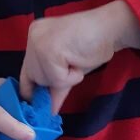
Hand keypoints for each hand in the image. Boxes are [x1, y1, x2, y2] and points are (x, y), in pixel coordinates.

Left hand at [19, 0, 139, 111]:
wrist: (111, 27)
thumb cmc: (93, 45)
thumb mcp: (68, 65)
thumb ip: (54, 83)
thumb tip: (46, 111)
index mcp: (35, 35)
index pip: (27, 71)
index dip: (33, 89)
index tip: (37, 102)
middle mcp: (33, 36)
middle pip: (34, 78)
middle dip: (55, 81)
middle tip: (74, 65)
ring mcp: (38, 43)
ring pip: (44, 81)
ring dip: (65, 78)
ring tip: (78, 60)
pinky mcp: (48, 51)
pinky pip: (58, 80)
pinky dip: (72, 76)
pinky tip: (79, 60)